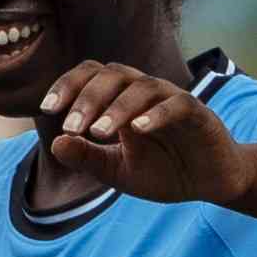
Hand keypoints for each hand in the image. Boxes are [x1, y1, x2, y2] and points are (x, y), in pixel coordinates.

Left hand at [31, 64, 252, 207]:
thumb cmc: (163, 171)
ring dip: (117, 107)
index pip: (91, 76)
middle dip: (87, 98)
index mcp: (120, 101)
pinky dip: (155, 114)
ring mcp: (171, 100)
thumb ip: (86, 158)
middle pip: (112, 74)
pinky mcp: (198, 113)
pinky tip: (136, 130)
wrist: (208, 182)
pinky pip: (177, 104)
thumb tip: (55, 143)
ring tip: (98, 132)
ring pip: (142, 86)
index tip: (47, 109)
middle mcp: (144, 93)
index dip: (68, 85)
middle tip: (72, 127)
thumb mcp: (116, 171)